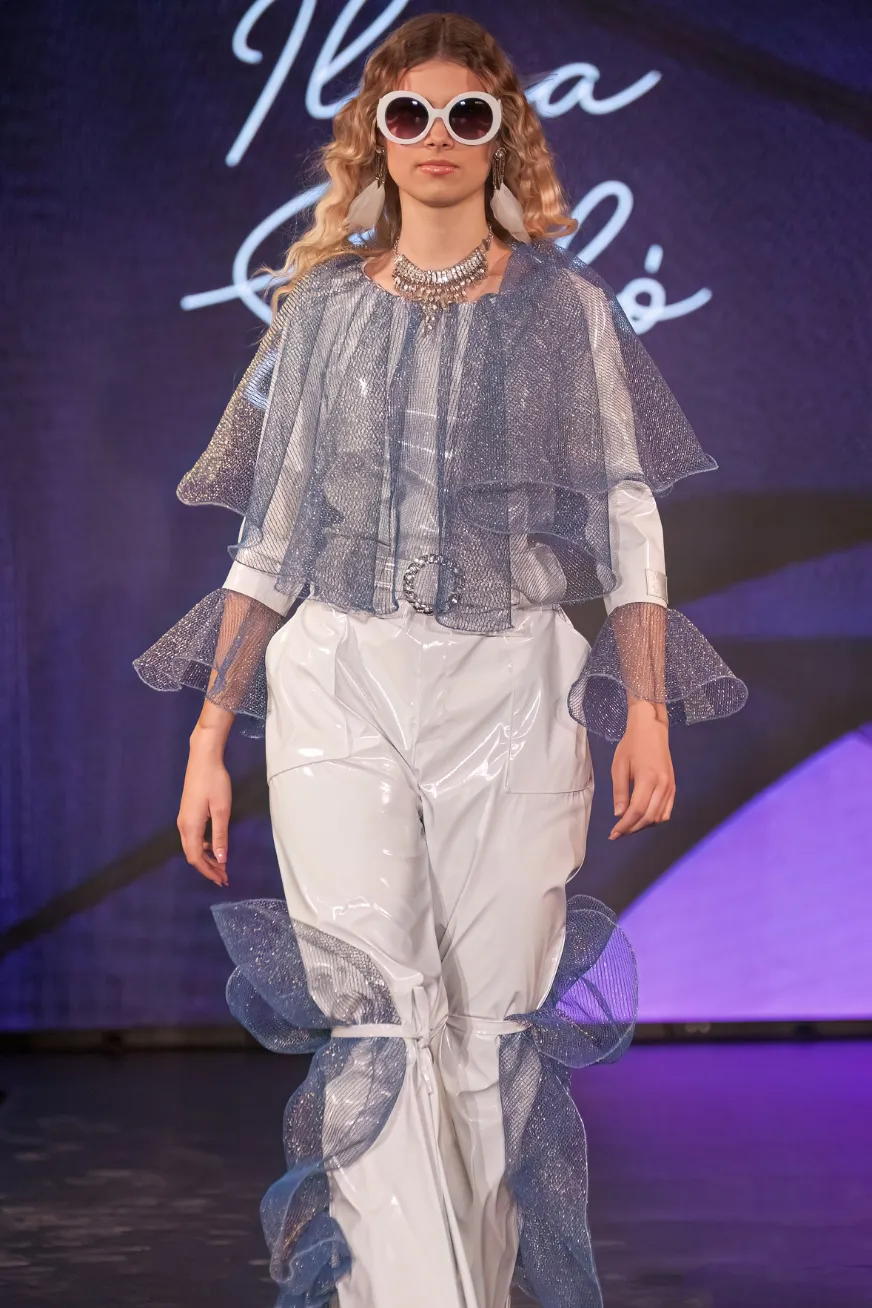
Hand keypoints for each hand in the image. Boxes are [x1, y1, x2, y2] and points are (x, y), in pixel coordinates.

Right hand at [177, 724, 231, 884]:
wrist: (203, 759)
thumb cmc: (215, 782)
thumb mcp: (222, 810)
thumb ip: (220, 836)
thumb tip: (221, 859)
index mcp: (190, 827)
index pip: (196, 858)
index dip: (208, 871)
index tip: (222, 879)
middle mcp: (183, 826)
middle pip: (192, 855)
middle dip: (207, 868)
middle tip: (224, 877)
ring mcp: (183, 819)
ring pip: (192, 847)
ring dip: (206, 858)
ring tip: (221, 865)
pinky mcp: (187, 813)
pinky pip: (192, 837)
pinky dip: (203, 847)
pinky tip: (214, 847)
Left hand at [609, 698, 674, 838]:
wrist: (651, 730)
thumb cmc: (631, 745)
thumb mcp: (619, 766)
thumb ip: (620, 792)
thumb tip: (619, 815)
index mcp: (647, 779)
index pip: (636, 811)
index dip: (625, 825)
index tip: (613, 834)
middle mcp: (663, 785)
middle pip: (649, 817)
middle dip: (632, 829)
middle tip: (618, 833)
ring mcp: (671, 787)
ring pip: (659, 817)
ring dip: (643, 825)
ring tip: (628, 826)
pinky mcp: (673, 786)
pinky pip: (667, 810)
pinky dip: (655, 819)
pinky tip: (643, 819)